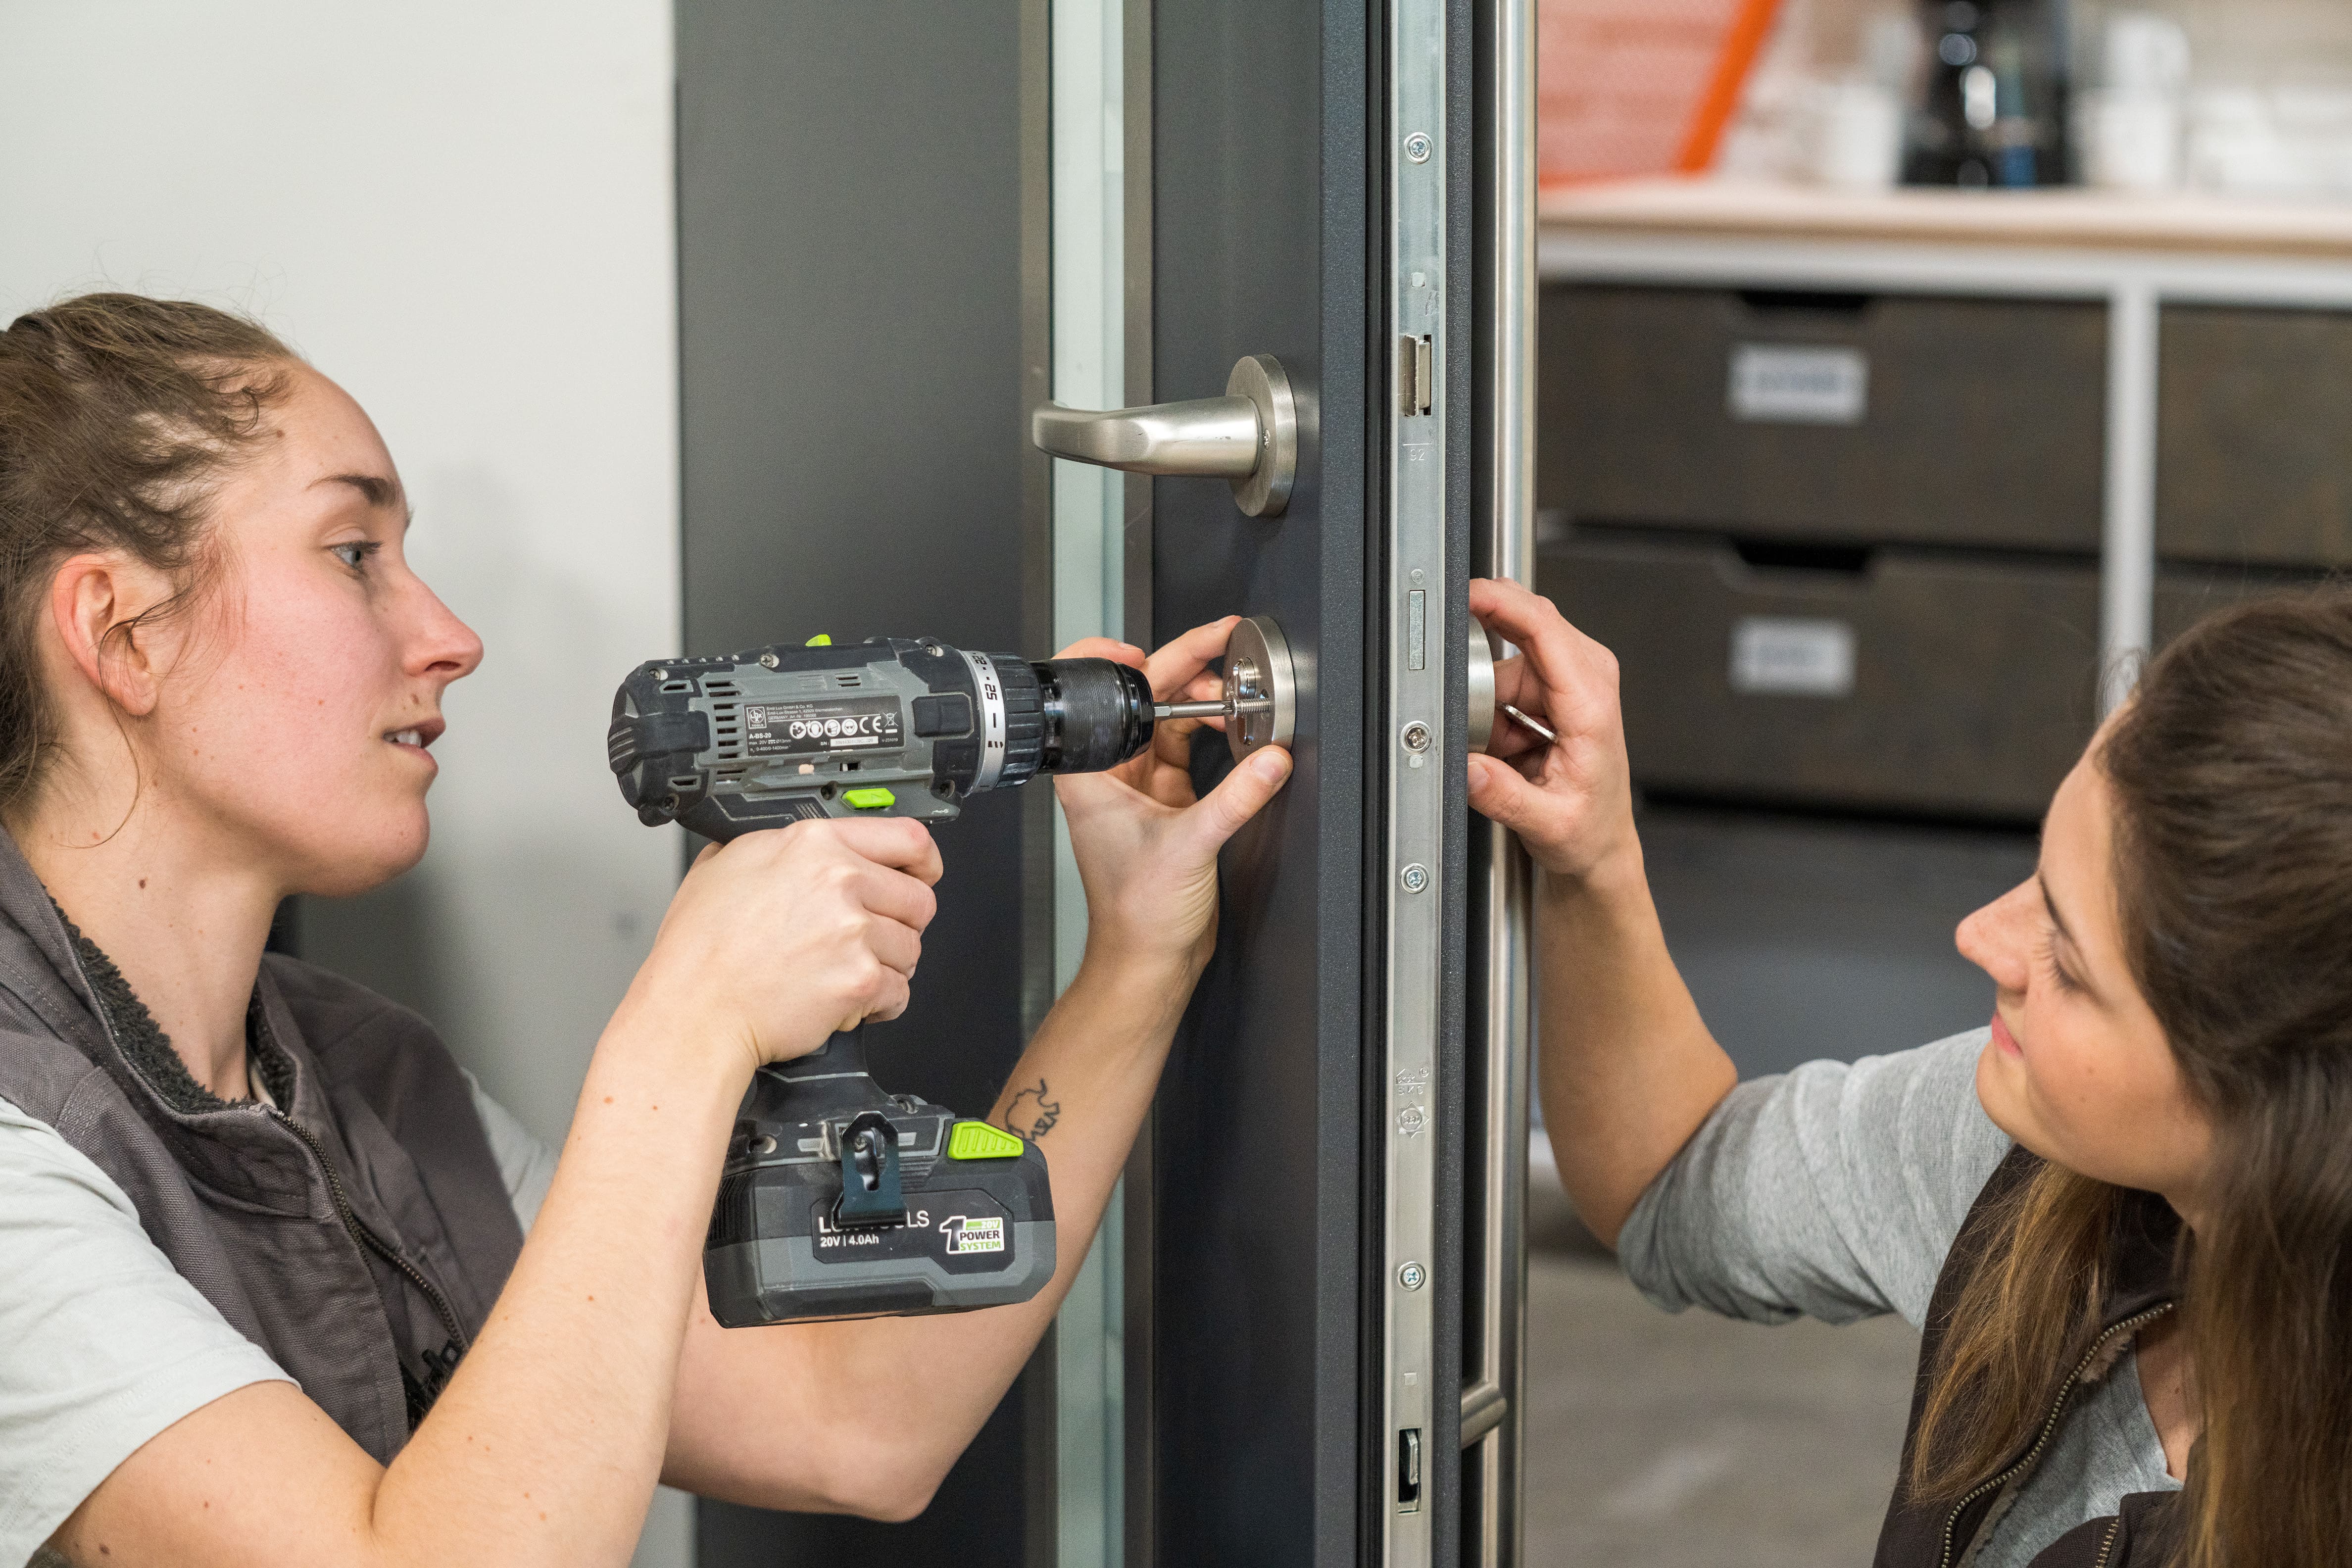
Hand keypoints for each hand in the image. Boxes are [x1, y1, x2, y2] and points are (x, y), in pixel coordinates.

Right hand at [627, 817, 943, 1075]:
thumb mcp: (724, 866)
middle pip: (918, 899)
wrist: (693, 1012)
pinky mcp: (858, 979)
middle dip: (900, 924)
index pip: (906, 838)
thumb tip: (791, 849)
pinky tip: (846, 1002)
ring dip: (887, 966)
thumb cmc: (699, 952)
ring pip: (911, 948)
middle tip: (870, 940)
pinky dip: (879, 1004)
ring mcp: (852, 931)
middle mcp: (838, 881)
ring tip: (844, 973)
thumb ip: (773, 849)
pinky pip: (898, 992)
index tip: (924, 873)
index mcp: (812, 845)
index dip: (923, 862)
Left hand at [1051, 618, 1291, 976]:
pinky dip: (1215, 730)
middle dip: (1180, 665)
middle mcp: (1112, 773)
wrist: (1152, 956)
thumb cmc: (1138, 912)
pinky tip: (1237, 724)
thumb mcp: (1189, 846)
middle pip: (1141, 700)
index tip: (1145, 647)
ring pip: (1168, 717)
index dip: (1113, 663)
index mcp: (1091, 776)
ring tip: (1235, 684)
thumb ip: (1233, 800)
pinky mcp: (1170, 798)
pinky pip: (1191, 745)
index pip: (1093, 700)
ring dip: (1201, 697)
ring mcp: (1141, 783)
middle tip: (1220, 642)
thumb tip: (1268, 762)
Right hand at [1466, 577, 1638, 884]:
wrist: (1601, 845)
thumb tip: (1465, 765)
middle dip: (1483, 676)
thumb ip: (1502, 795)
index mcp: (1590, 702)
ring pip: (1501, 664)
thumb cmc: (1588, 831)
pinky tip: (1510, 748)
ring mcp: (1570, 679)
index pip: (1543, 626)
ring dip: (1488, 707)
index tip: (1466, 594)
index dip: (1500, 601)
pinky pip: (1502, 682)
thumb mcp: (1547, 824)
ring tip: (1508, 757)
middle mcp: (1586, 678)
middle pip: (1517, 631)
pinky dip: (1493, 715)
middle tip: (1483, 729)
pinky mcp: (1552, 687)